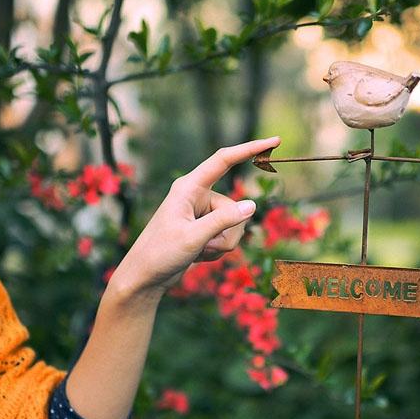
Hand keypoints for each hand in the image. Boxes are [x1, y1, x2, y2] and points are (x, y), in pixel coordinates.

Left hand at [109, 136, 280, 299]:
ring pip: (234, 226)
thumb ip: (223, 221)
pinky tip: (198, 255)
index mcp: (189, 187)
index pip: (224, 160)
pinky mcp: (205, 228)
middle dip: (227, 233)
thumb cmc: (161, 253)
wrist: (145, 277)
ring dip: (221, 244)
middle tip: (204, 246)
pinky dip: (216, 250)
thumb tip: (252, 205)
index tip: (274, 141)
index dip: (250, 149)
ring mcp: (202, 213)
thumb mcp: (193, 237)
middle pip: (235, 207)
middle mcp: (197, 196)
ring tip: (198, 252)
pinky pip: (227, 236)